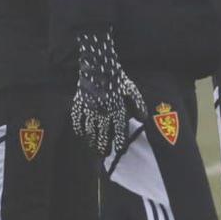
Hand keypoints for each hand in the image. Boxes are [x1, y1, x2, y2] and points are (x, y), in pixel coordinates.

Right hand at [71, 31, 144, 159]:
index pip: (119, 131)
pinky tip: (81, 135)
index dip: (120, 143)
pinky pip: (77, 121)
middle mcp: (103, 111)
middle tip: (103, 155)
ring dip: (91, 142)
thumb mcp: (131, 90)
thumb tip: (143, 119)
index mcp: (117, 108)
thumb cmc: (117, 78)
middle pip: (102, 135)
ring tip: (93, 150)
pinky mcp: (79, 104)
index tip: (120, 151)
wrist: (99, 64)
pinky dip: (79, 130)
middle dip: (103, 147)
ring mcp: (89, 108)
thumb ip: (138, 105)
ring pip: (89, 131)